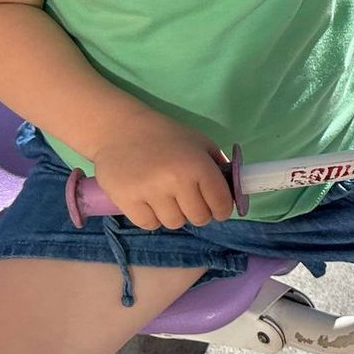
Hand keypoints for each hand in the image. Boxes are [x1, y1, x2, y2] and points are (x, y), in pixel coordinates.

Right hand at [91, 114, 234, 230]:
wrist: (120, 129)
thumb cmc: (165, 135)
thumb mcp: (200, 143)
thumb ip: (219, 166)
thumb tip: (233, 194)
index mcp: (198, 165)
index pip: (221, 204)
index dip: (222, 209)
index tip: (217, 208)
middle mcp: (176, 181)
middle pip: (199, 218)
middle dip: (199, 212)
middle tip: (190, 201)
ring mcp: (150, 192)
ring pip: (175, 223)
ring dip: (175, 215)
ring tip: (167, 198)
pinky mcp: (126, 201)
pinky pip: (150, 224)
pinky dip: (153, 218)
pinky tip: (150, 201)